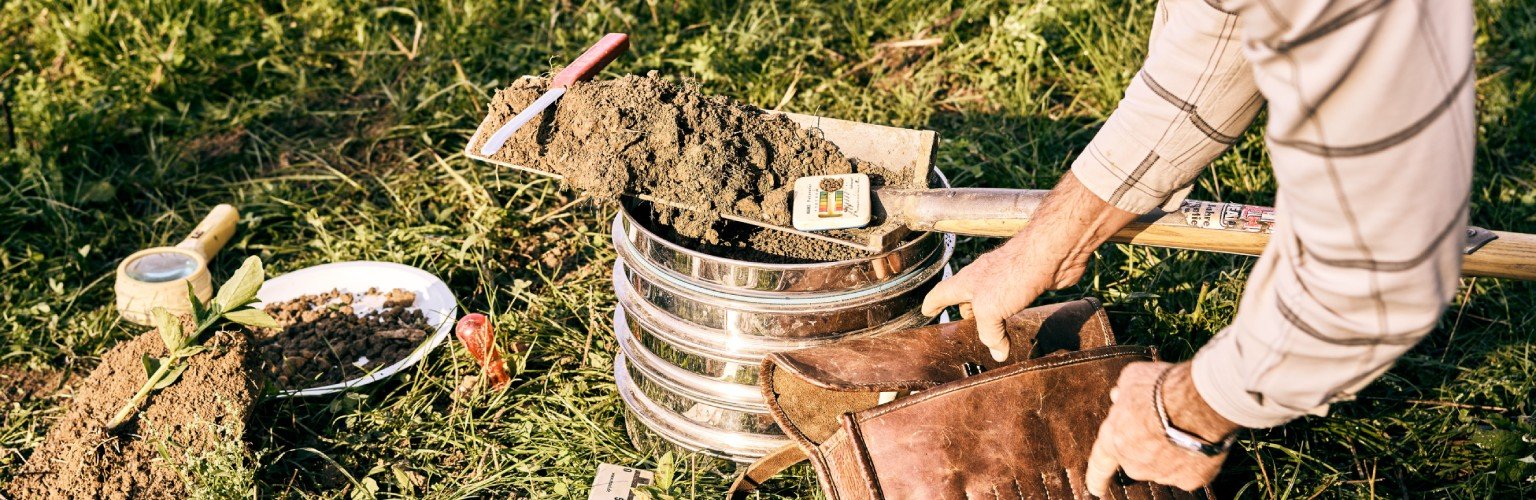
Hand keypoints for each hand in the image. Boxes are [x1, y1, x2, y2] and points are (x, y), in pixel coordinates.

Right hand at [920, 173, 1137, 360]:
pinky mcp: (1028, 284)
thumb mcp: (990, 309)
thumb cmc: (1013, 273)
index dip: (932, 303)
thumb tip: (998, 353)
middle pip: (967, 296)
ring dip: (990, 314)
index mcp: (967, 281)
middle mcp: (984, 279)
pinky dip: (1013, 316)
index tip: (926, 312)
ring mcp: (1007, 280)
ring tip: (991, 330)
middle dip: (964, 311)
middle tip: (963, 327)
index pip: (942, 293)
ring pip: (993, 300)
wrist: (1050, 254)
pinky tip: (1019, 325)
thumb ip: (990, 333)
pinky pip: (1015, 303)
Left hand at [1086, 362, 1240, 495]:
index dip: (1096, 476)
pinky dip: (1194, 457)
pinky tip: (1201, 440)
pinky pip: (1189, 469)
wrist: (1199, 402)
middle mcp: (1134, 464)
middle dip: (1147, 443)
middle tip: (1162, 421)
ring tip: (1186, 425)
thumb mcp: (1131, 379)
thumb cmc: (1161, 388)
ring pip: (1164, 464)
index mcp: (1114, 440)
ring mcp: (1162, 474)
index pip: (1100, 462)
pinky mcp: (1190, 479)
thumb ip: (1123, 394)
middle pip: (1137, 457)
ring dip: (1170, 449)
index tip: (1094, 488)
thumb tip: (1119, 397)